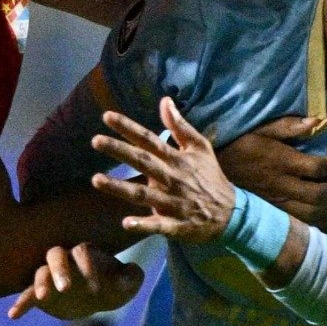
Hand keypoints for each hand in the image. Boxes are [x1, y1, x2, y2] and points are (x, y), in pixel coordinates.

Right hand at [7, 243, 143, 320]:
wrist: (96, 297)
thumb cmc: (114, 284)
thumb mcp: (127, 282)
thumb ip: (132, 276)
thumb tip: (133, 272)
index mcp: (85, 253)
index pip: (83, 252)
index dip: (88, 267)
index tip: (96, 288)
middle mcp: (65, 260)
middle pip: (56, 255)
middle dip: (59, 270)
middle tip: (65, 288)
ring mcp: (51, 276)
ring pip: (40, 272)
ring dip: (40, 284)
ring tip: (41, 297)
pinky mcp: (42, 294)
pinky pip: (27, 295)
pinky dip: (21, 304)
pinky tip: (13, 315)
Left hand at [91, 97, 235, 241]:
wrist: (230, 212)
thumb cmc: (210, 177)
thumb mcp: (200, 147)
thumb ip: (180, 126)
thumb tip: (164, 100)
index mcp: (176, 159)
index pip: (149, 139)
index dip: (128, 127)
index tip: (107, 116)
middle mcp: (171, 178)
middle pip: (142, 161)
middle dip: (119, 151)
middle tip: (96, 141)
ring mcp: (172, 202)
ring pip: (143, 194)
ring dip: (120, 188)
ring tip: (96, 180)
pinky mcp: (175, 224)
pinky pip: (158, 224)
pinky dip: (143, 225)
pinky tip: (126, 223)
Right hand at [218, 116, 326, 231]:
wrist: (214, 175)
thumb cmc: (240, 147)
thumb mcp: (261, 130)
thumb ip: (289, 126)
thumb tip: (317, 121)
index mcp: (282, 163)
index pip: (321, 167)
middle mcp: (283, 187)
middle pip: (324, 194)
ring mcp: (280, 204)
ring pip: (317, 213)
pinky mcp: (277, 215)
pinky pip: (306, 225)